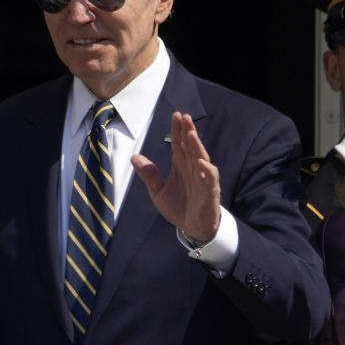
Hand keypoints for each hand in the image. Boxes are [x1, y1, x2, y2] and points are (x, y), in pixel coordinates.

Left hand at [131, 111, 220, 241]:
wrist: (192, 229)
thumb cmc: (178, 208)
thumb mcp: (158, 192)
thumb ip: (149, 175)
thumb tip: (134, 157)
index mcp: (181, 167)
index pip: (179, 145)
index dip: (178, 130)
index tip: (176, 115)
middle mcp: (193, 170)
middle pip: (191, 148)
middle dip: (188, 132)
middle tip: (185, 117)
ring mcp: (202, 181)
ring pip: (201, 159)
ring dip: (197, 147)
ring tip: (191, 134)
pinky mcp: (209, 194)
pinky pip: (210, 180)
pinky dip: (206, 171)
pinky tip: (201, 163)